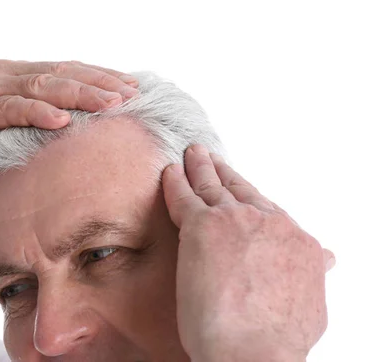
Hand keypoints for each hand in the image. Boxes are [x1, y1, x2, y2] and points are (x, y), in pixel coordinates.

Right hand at [0, 59, 138, 179]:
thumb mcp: (13, 127)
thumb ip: (40, 119)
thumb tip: (82, 131)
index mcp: (19, 74)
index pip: (68, 69)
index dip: (102, 76)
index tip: (134, 87)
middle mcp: (5, 73)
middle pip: (61, 72)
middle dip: (99, 83)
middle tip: (131, 94)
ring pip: (41, 86)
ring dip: (78, 94)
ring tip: (108, 104)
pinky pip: (10, 109)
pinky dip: (36, 113)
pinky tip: (61, 120)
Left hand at [162, 144, 334, 361]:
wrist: (254, 351)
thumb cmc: (277, 339)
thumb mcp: (311, 303)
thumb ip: (313, 274)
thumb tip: (326, 262)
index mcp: (296, 241)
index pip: (269, 212)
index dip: (252, 201)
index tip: (242, 195)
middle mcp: (270, 223)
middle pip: (242, 191)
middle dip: (226, 173)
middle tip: (213, 159)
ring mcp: (235, 221)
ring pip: (213, 186)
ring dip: (201, 168)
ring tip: (193, 155)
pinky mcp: (202, 226)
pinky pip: (184, 195)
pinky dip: (175, 181)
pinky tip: (170, 171)